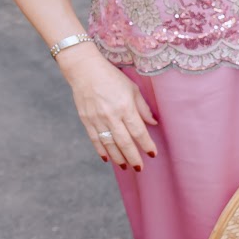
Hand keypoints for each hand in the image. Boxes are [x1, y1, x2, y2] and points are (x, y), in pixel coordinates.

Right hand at [60, 48, 157, 169]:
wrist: (85, 70)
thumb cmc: (112, 78)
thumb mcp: (133, 89)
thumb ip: (143, 108)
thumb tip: (153, 123)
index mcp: (125, 107)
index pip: (138, 131)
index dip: (146, 144)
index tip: (153, 154)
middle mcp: (111, 116)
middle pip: (124, 142)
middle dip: (133, 157)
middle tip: (139, 168)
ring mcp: (97, 119)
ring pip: (109, 144)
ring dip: (118, 157)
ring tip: (125, 166)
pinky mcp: (86, 120)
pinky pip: (95, 139)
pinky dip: (101, 150)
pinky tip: (107, 159)